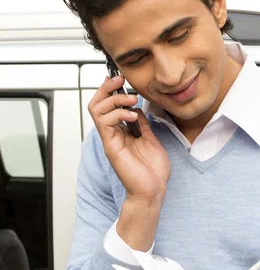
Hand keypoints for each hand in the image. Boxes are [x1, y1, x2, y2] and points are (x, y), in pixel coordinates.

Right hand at [88, 75, 170, 200]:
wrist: (153, 190)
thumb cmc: (152, 171)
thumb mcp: (150, 139)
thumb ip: (142, 124)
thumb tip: (138, 109)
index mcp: (121, 131)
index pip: (107, 105)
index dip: (111, 89)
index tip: (122, 79)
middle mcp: (112, 134)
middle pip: (97, 103)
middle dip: (106, 88)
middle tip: (120, 81)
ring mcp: (110, 139)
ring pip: (97, 110)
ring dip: (114, 99)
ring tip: (131, 100)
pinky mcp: (112, 146)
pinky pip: (104, 123)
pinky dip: (117, 113)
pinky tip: (132, 115)